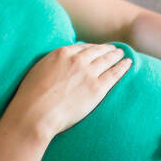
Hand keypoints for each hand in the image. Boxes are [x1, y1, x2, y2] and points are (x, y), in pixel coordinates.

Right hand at [10, 43, 131, 139]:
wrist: (36, 113)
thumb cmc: (31, 97)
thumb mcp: (39, 70)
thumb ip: (51, 64)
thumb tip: (57, 64)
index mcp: (61, 53)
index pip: (82, 48)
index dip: (92, 48)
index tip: (97, 49)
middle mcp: (77, 60)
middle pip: (97, 51)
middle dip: (107, 49)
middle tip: (115, 49)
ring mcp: (88, 73)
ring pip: (107, 60)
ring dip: (116, 55)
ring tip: (122, 55)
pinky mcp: (97, 88)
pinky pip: (114, 74)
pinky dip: (123, 67)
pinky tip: (128, 63)